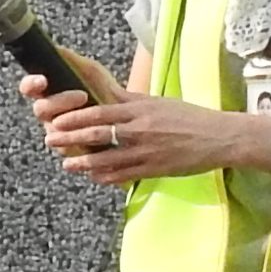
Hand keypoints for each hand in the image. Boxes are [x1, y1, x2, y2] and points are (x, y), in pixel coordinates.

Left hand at [30, 78, 251, 184]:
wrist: (219, 137)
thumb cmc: (189, 116)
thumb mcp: (158, 102)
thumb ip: (131, 101)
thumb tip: (106, 94)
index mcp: (140, 109)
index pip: (100, 111)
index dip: (75, 117)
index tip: (57, 120)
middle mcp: (140, 129)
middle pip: (98, 134)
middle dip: (70, 139)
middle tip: (50, 141)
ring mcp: (146, 151)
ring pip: (107, 158)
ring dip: (83, 162)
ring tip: (66, 164)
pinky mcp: (154, 169)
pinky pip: (124, 175)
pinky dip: (106, 177)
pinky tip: (93, 177)